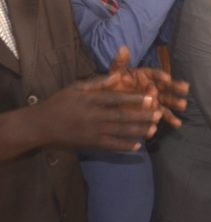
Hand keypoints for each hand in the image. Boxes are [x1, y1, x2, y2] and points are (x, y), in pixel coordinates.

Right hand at [37, 76, 161, 151]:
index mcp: (90, 99)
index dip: (134, 98)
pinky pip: (111, 145)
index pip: (116, 98)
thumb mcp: (76, 87)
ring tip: (154, 129)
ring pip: (119, 131)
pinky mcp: (90, 143)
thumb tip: (118, 75)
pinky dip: (124, 146)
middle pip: (121, 116)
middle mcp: (93, 116)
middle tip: (158, 114)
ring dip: (138, 131)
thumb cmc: (59, 103)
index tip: (151, 97)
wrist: (40, 125)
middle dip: (142, 116)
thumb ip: (98, 82)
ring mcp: (92, 131)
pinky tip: (138, 146)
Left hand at [110, 47, 188, 127]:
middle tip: (185, 89)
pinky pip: (163, 115)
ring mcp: (155, 99)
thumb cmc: (115, 83)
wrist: (112, 100)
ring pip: (167, 100)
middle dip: (175, 88)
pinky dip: (170, 119)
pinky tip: (177, 123)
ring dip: (175, 103)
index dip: (161, 76)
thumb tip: (123, 48)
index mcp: (146, 75)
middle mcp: (154, 86)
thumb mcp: (116, 72)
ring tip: (183, 105)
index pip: (155, 74)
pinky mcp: (154, 111)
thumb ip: (120, 61)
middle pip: (166, 86)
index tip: (167, 78)